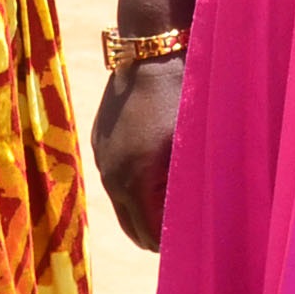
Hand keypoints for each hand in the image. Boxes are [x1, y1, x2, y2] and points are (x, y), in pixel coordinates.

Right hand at [92, 55, 182, 250]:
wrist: (152, 50)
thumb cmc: (184, 97)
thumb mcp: (192, 145)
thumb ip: (189, 187)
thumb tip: (195, 220)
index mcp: (134, 180)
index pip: (149, 235)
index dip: (171, 243)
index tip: (193, 240)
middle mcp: (110, 174)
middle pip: (131, 227)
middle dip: (156, 232)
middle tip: (185, 228)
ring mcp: (101, 156)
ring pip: (122, 203)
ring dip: (144, 208)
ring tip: (172, 201)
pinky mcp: (98, 140)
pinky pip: (115, 178)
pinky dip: (133, 186)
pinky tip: (156, 172)